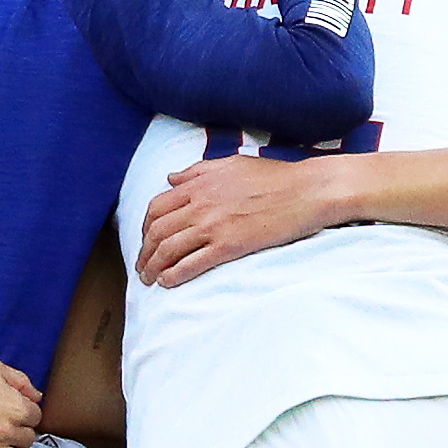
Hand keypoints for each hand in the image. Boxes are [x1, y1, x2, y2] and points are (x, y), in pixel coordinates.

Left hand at [136, 153, 347, 286]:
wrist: (306, 191)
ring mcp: (213, 225)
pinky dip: (174, 275)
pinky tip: (167, 283)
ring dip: (153, 267)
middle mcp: (200, 204)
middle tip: (141, 266)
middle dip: (144, 252)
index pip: (156, 207)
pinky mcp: (229, 245)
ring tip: (149, 280)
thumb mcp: (230, 164)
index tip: (144, 240)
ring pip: (169, 249)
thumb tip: (170, 178)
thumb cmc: (274, 176)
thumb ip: (197, 171)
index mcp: (199, 183)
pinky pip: (191, 264)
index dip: (144, 227)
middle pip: (156, 231)